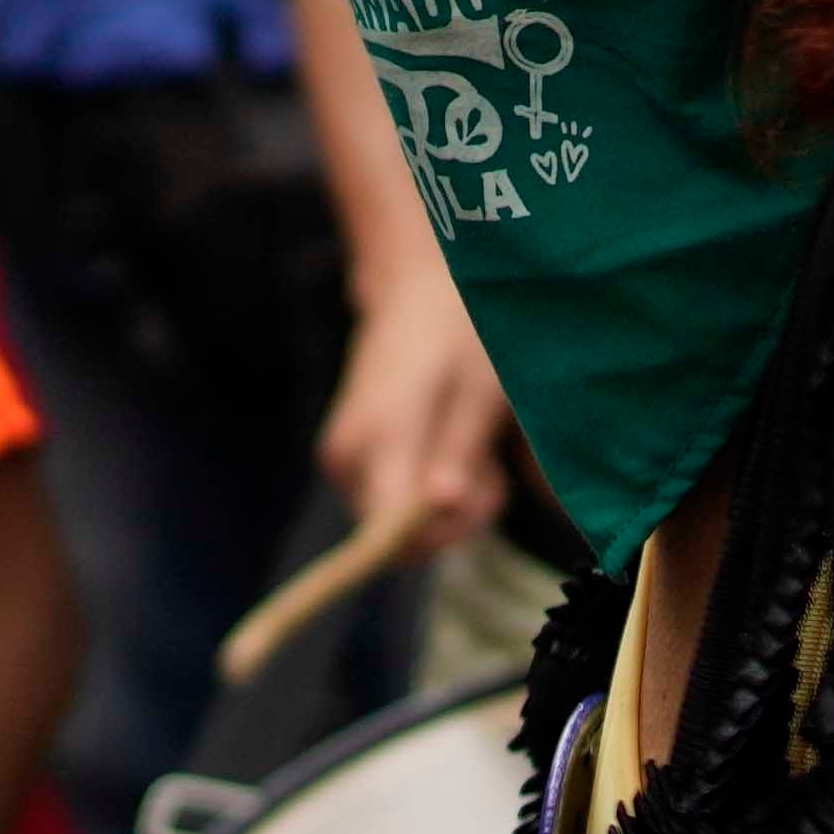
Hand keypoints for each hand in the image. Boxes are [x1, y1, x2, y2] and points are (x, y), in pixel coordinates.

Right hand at [316, 254, 517, 566]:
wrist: (415, 294)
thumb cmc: (460, 333)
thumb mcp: (480, 386)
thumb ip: (459, 448)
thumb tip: (442, 504)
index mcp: (378, 436)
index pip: (386, 530)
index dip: (438, 533)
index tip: (477, 495)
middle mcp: (346, 459)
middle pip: (399, 539)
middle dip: (456, 518)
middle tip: (491, 464)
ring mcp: (342, 464)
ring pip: (400, 527)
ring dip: (452, 505)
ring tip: (476, 448)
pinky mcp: (348, 467)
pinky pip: (393, 507)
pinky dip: (434, 492)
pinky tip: (454, 450)